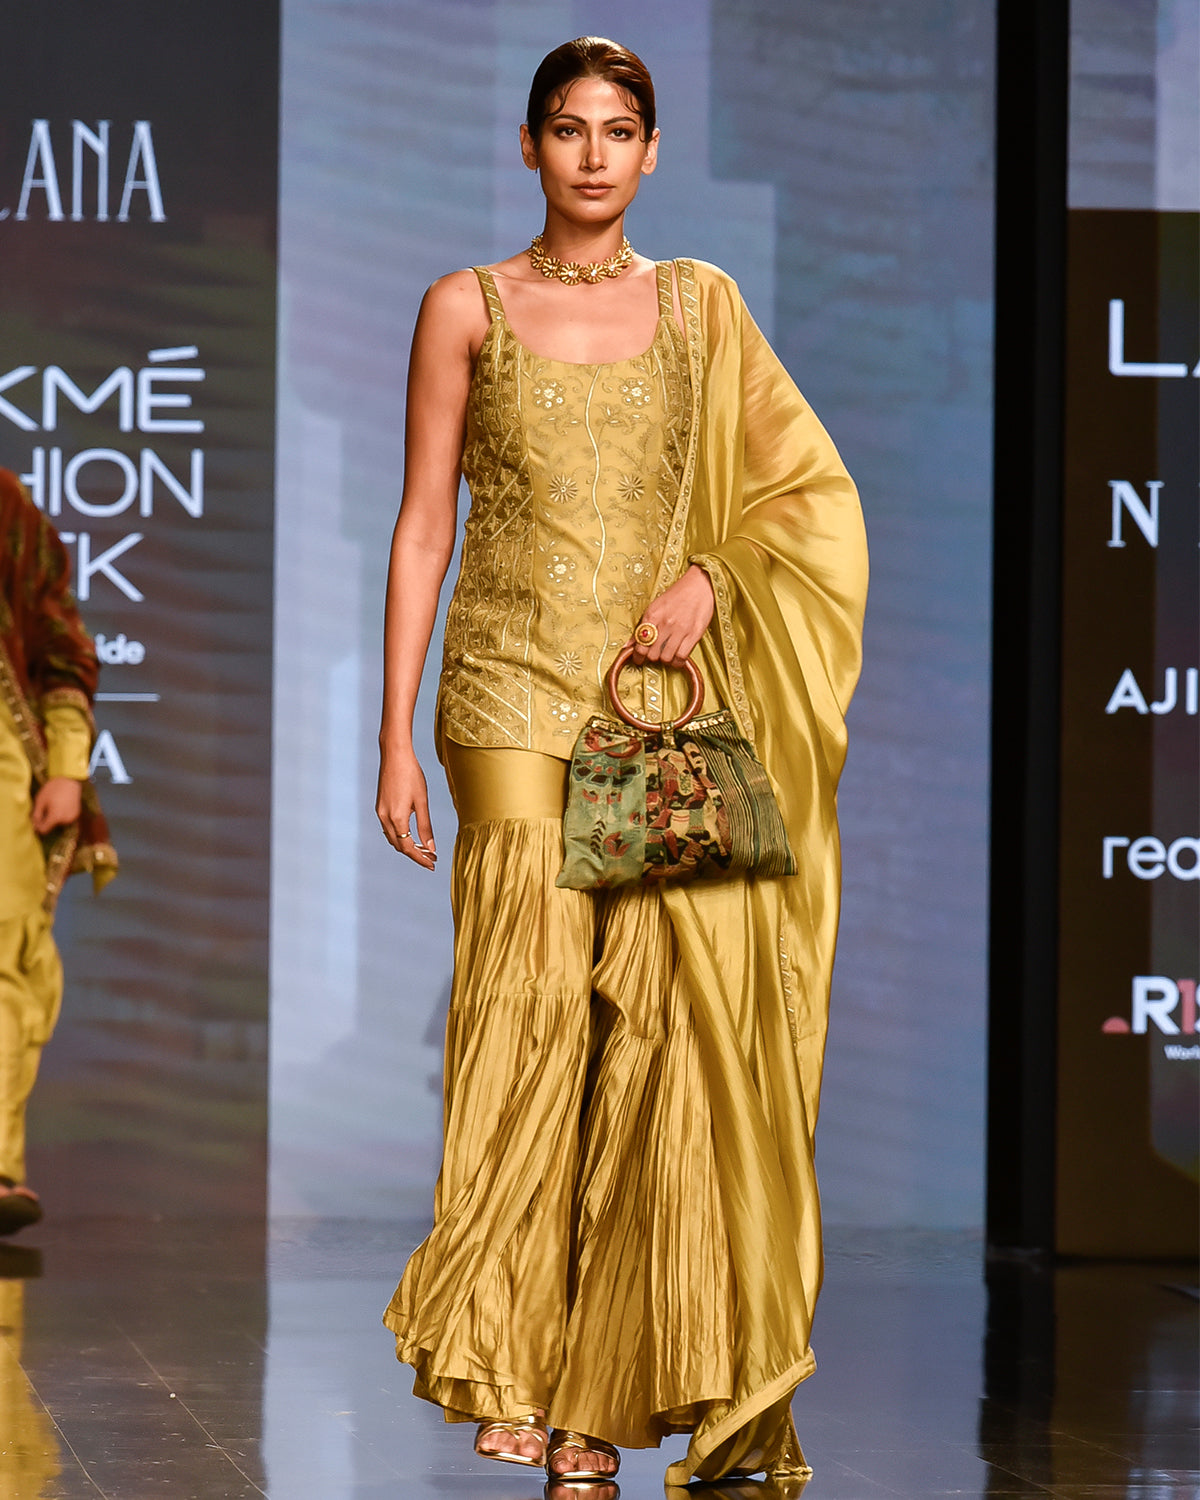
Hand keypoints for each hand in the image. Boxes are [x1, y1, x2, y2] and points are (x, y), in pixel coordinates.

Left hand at [31, 777, 82, 833]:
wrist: (70, 780)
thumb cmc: (53, 789)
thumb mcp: (40, 801)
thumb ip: (36, 815)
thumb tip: (34, 826)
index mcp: (55, 817)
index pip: (43, 830)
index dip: (38, 826)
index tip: (36, 818)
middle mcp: (65, 820)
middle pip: (51, 826)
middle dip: (46, 820)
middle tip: (45, 808)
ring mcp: (72, 817)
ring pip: (59, 823)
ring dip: (55, 818)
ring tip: (53, 805)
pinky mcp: (76, 814)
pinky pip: (66, 818)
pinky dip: (62, 815)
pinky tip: (61, 805)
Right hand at [376, 747, 437, 869]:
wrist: (394, 755)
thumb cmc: (411, 775)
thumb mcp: (421, 801)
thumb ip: (425, 826)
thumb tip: (430, 847)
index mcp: (397, 818)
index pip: (408, 848)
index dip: (421, 858)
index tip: (432, 864)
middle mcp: (385, 818)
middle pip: (399, 846)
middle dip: (415, 854)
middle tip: (431, 858)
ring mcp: (380, 812)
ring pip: (393, 838)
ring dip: (407, 846)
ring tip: (424, 848)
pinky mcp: (380, 806)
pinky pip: (388, 828)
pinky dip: (399, 836)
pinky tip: (411, 834)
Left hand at [629, 565, 714, 666]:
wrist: (699, 585)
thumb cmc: (677, 595)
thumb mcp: (655, 607)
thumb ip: (642, 625)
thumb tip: (628, 645)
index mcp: (652, 615)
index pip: (639, 643)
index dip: (637, 656)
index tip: (639, 659)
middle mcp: (665, 623)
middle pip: (652, 653)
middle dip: (651, 658)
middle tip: (655, 656)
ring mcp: (680, 629)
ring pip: (666, 657)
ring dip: (665, 661)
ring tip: (667, 656)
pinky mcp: (694, 634)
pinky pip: (682, 656)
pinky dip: (678, 662)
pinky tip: (677, 658)